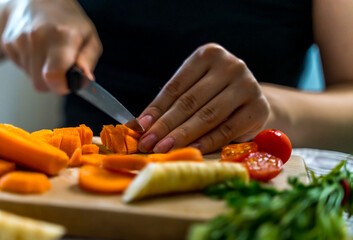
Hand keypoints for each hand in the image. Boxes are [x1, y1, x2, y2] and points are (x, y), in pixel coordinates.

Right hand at [1, 0, 101, 93]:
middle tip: (62, 68)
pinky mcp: (8, 43)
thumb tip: (85, 78)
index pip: (54, 76)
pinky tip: (38, 50)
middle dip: (53, 83)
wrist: (40, 1)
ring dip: (42, 73)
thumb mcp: (89, 38)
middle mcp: (38, 37)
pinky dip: (32, 65)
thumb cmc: (70, 23)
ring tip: (49, 55)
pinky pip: (22, 69)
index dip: (62, 86)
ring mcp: (20, 39)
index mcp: (63, 36)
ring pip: (31, 78)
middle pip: (40, 84)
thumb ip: (88, 60)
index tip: (68, 82)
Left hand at [138, 43, 269, 153]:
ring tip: (164, 149)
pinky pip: (227, 129)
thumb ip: (170, 104)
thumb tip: (140, 126)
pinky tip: (191, 149)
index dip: (156, 110)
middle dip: (165, 126)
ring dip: (182, 135)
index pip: (176, 86)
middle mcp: (231, 65)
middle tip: (148, 144)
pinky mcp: (258, 108)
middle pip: (190, 101)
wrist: (251, 101)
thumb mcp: (192, 90)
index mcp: (208, 55)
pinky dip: (207, 141)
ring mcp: (248, 85)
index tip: (139, 129)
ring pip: (208, 116)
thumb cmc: (214, 95)